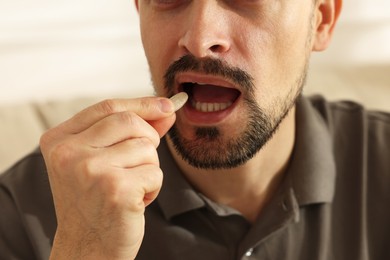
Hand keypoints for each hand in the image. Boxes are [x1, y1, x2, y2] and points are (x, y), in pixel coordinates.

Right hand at [40, 97, 175, 258]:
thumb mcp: (102, 160)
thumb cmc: (96, 202)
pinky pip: (155, 173)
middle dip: (148, 140)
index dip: (142, 104)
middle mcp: (69, 152)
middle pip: (131, 121)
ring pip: (147, 148)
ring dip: (149, 169)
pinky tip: (134, 202)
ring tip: (129, 188)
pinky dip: (153, 188)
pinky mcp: (115, 189)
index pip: (108, 107)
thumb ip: (130, 131)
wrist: (88, 249)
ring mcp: (91, 170)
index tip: (167, 106)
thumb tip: (166, 109)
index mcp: (59, 140)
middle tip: (138, 164)